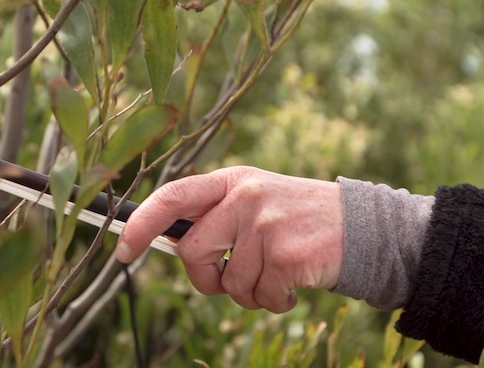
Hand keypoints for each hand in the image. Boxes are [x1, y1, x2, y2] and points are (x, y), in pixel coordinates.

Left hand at [116, 166, 343, 313]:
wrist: (361, 227)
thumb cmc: (295, 220)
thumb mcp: (254, 201)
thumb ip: (214, 216)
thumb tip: (161, 241)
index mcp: (232, 181)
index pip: (172, 197)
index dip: (141, 224)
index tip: (123, 251)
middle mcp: (245, 197)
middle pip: (192, 252)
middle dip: (206, 278)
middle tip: (228, 279)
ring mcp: (266, 225)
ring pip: (229, 284)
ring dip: (250, 293)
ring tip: (277, 272)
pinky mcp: (287, 255)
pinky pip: (261, 298)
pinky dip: (275, 302)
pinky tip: (294, 282)